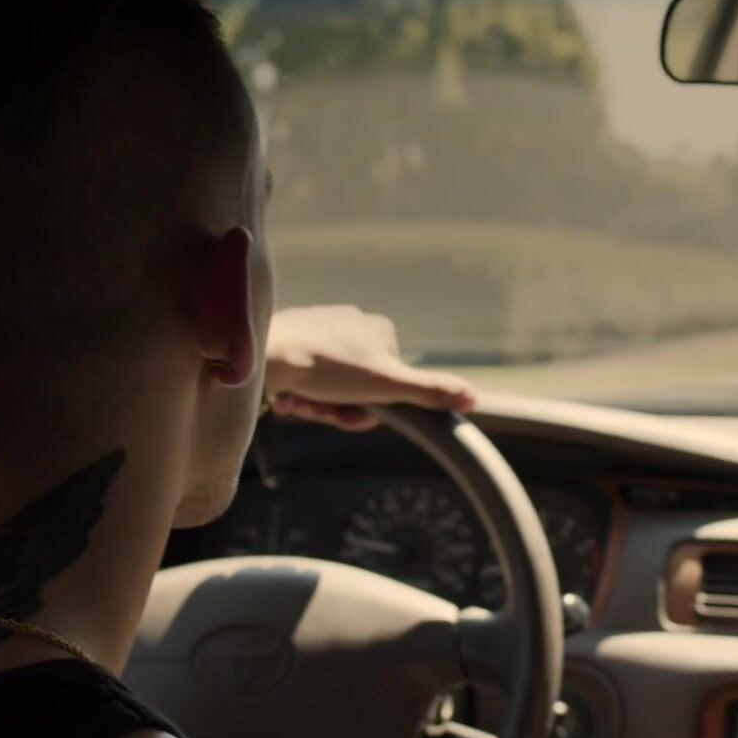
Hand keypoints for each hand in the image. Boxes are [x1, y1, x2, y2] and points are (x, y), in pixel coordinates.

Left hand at [263, 306, 474, 431]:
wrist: (263, 354)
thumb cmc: (327, 367)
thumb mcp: (387, 385)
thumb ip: (430, 392)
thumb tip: (474, 398)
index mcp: (381, 329)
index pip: (390, 385)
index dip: (373, 408)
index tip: (353, 414)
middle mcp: (353, 323)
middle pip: (358, 389)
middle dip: (341, 409)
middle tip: (322, 411)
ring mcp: (321, 329)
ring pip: (330, 388)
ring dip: (318, 405)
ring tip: (300, 401)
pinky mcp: (293, 339)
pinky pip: (306, 379)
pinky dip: (299, 394)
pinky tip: (286, 395)